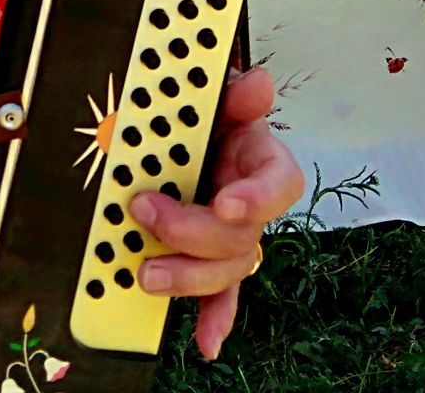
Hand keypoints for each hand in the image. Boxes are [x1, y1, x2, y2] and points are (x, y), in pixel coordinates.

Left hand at [129, 68, 302, 359]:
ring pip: (228, 270)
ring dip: (188, 275)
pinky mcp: (212, 258)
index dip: (255, 197)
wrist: (190, 127)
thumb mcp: (216, 93)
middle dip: (192, 231)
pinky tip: (206, 341)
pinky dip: (215, 318)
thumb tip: (258, 83)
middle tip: (147, 213)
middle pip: (241, 235)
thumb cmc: (210, 114)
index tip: (225, 204)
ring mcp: (232, 236)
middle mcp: (249, 202)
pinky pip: (221, 295)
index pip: (277, 181)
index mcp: (257, 159)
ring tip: (148, 271)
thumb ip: (234, 92)